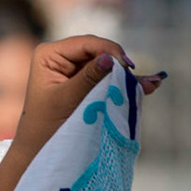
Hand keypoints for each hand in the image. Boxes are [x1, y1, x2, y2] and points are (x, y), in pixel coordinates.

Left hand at [12, 36, 163, 154]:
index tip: (127, 67)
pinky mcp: (86, 82)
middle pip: (99, 52)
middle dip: (120, 65)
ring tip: (150, 84)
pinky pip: (109, 79)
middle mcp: (61, 56)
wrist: (40, 146)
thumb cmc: (47, 123)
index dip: (109, 51)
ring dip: (127, 76)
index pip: (86, 43)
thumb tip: (110, 58)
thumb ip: (90, 78)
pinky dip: (125, 84)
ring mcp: (75, 68)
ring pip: (107, 66)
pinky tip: (148, 85)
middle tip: (137, 80)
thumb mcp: (68, 99)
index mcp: (49, 54)